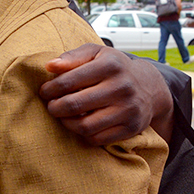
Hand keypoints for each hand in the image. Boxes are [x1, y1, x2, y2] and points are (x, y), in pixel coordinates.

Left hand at [41, 43, 171, 145]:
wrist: (149, 86)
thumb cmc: (114, 68)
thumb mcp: (96, 53)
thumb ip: (73, 57)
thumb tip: (50, 66)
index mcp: (110, 65)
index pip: (69, 81)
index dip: (50, 89)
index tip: (45, 91)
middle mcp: (122, 87)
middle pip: (75, 105)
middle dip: (55, 107)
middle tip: (51, 106)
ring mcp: (128, 109)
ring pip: (85, 126)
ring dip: (66, 123)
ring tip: (62, 116)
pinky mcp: (131, 128)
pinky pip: (97, 139)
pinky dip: (83, 134)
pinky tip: (79, 124)